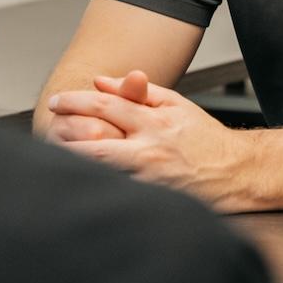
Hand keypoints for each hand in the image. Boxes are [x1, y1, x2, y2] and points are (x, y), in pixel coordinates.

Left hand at [47, 70, 258, 211]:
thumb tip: (100, 82)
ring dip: (74, 163)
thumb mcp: (174, 104)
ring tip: (54, 154)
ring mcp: (149, 180)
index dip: (76, 102)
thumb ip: (136, 92)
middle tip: (47, 130)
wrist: (235, 172)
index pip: (106, 107)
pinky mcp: (152, 200)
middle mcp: (149, 151)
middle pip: (95, 144)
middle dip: (65, 135)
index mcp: (154, 122)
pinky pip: (115, 191)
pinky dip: (94, 183)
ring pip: (101, 173)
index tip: (56, 102)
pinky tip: (77, 178)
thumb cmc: (203, 137)